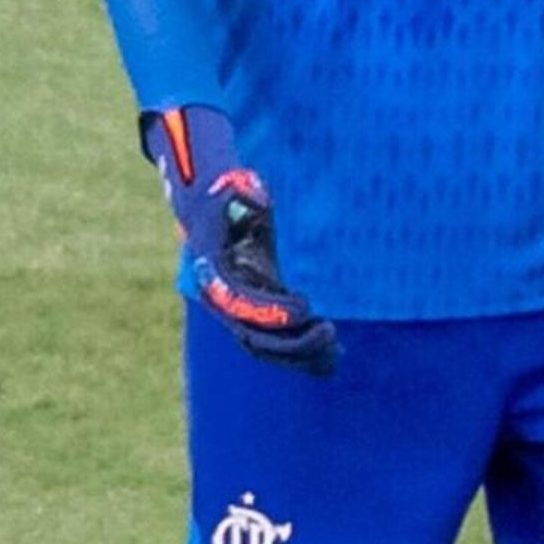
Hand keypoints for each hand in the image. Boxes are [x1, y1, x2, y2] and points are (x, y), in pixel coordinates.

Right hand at [145, 106, 337, 375]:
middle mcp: (220, 297)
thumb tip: (258, 196)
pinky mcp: (254, 311)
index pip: (237, 299)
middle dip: (290, 342)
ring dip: (299, 355)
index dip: (269, 309)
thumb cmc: (226, 193)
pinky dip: (299, 351)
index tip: (305, 308)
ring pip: (264, 346)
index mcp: (211, 269)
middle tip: (331, 332)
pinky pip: (273, 341)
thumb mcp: (232, 187)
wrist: (208, 206)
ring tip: (335, 355)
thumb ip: (243, 194)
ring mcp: (236, 308)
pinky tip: (330, 356)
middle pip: (251, 334)